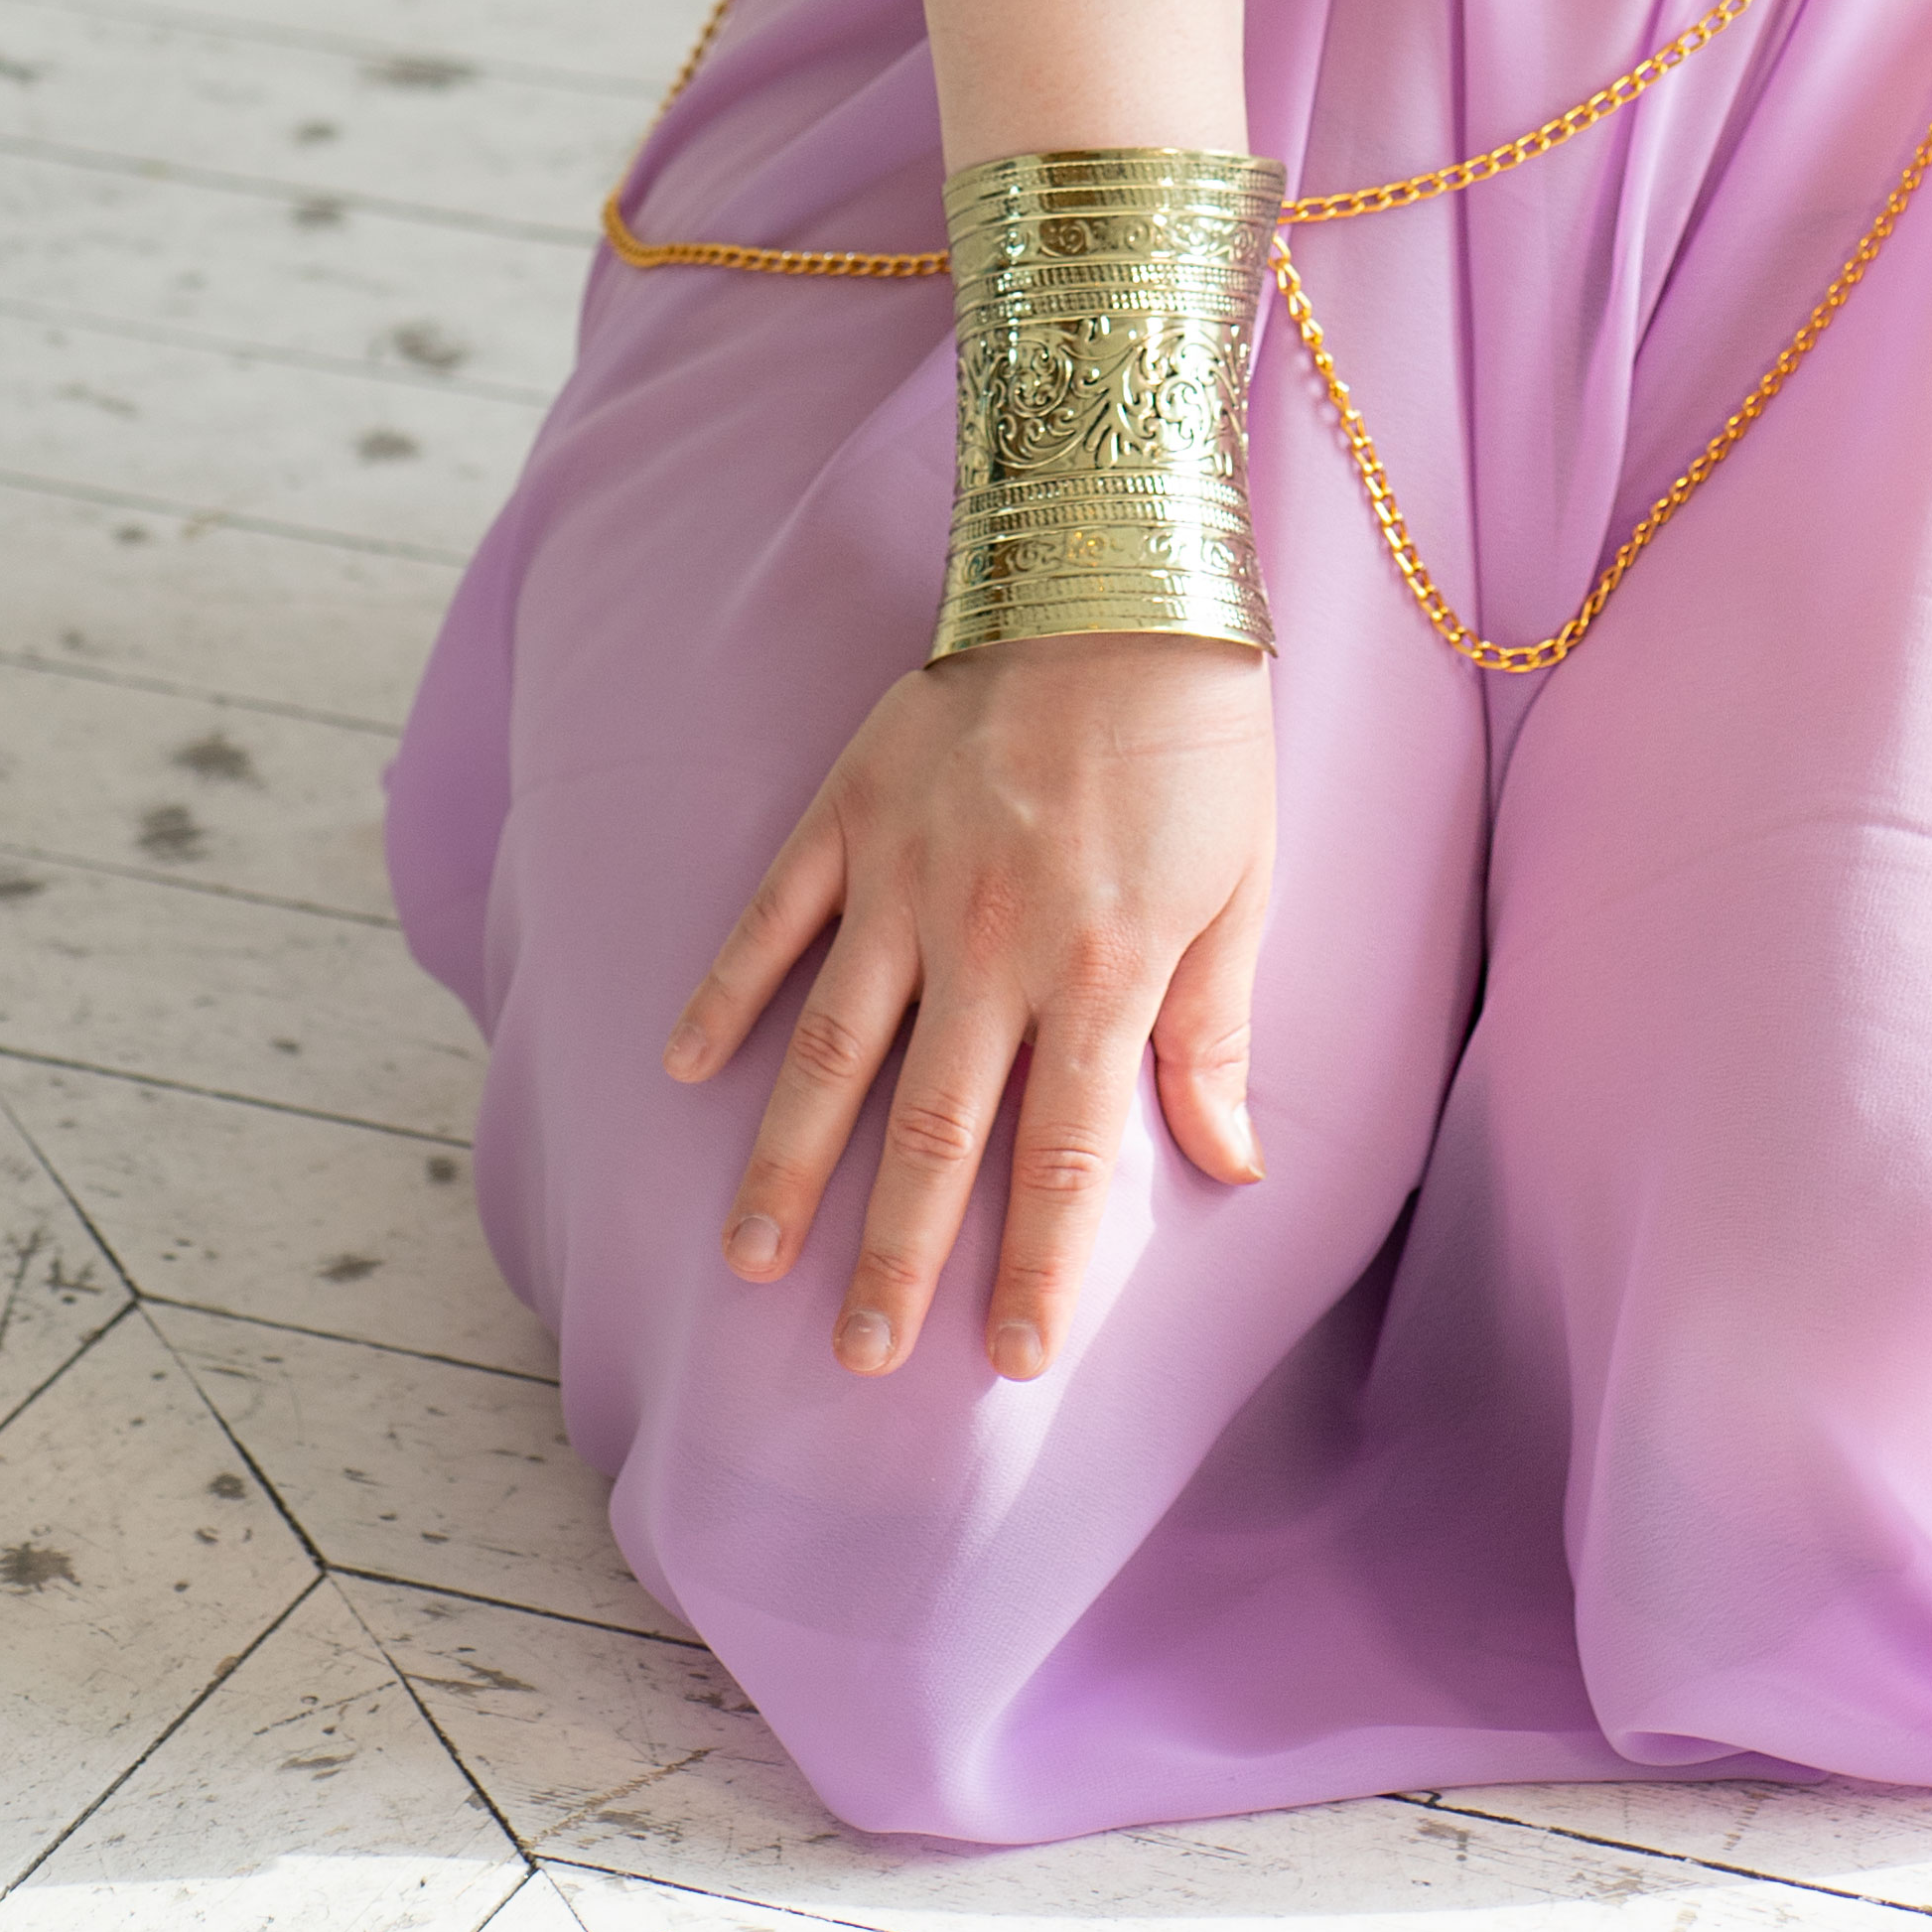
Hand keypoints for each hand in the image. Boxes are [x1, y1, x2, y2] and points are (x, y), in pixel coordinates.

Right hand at [665, 631, 1273, 1381]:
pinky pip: (774, 922)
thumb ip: (1217, 1031)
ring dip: (790, 1166)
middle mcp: (994, 941)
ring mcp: (907, 878)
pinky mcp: (851, 813)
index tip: (1016, 1361)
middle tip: (862, 1359)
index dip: (1041, 1266)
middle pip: (935, 1134)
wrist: (1117, 570)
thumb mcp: (1244, 885)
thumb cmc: (1200, 734)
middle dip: (898, 1258)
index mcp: (1104, 966)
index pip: (1066, 1154)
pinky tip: (686, 1071)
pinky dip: (726, 995)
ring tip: (752, 1263)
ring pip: (835, 1054)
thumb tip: (1233, 1165)